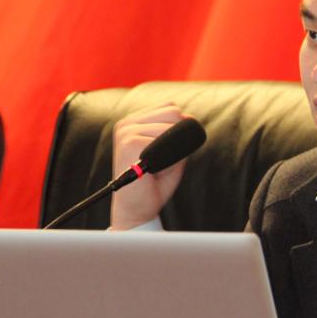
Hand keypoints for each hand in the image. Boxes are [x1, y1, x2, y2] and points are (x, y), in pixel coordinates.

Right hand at [110, 104, 190, 229]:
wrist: (136, 209)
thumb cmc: (153, 184)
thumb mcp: (170, 153)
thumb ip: (178, 135)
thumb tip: (190, 119)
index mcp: (133, 123)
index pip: (169, 108)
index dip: (181, 127)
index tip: (172, 150)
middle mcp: (127, 123)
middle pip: (173, 112)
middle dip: (178, 137)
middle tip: (164, 161)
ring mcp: (126, 131)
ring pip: (171, 126)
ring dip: (172, 150)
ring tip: (156, 167)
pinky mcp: (130, 142)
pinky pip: (166, 139)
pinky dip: (168, 156)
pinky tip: (153, 169)